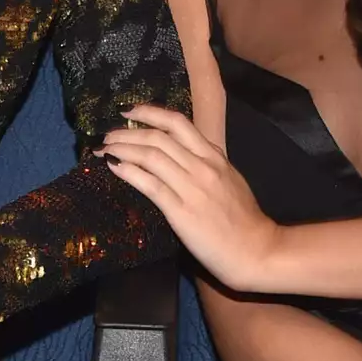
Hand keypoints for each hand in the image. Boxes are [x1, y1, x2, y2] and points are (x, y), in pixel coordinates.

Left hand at [97, 104, 280, 292]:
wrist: (256, 250)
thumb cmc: (243, 219)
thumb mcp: (228, 179)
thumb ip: (206, 163)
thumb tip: (180, 155)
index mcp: (214, 156)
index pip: (178, 122)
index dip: (149, 112)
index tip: (129, 111)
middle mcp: (202, 166)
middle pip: (158, 136)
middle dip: (128, 132)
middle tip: (108, 134)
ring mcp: (192, 188)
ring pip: (150, 156)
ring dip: (122, 148)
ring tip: (105, 149)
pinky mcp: (181, 211)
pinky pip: (150, 185)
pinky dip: (128, 172)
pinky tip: (115, 167)